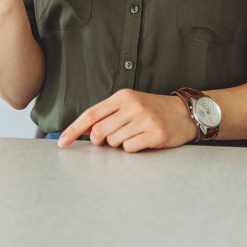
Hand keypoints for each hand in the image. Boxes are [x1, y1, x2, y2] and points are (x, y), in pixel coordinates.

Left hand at [58, 89, 197, 151]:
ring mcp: (144, 119)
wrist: (185, 112)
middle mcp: (132, 106)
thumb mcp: (129, 104)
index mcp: (122, 97)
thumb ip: (107, 115)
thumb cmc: (153, 110)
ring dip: (118, 145)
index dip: (74, 129)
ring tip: (132, 136)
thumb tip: (82, 130)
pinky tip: (142, 141)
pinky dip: (131, 149)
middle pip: (99, 131)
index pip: (91, 114)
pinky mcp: (155, 134)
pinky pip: (130, 149)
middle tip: (108, 141)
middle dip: (99, 141)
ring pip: (114, 142)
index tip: (62, 142)